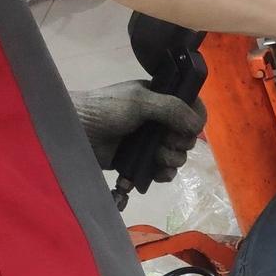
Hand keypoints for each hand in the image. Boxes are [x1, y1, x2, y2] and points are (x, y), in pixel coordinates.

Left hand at [71, 81, 206, 180]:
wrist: (77, 130)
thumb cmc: (106, 109)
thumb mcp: (140, 101)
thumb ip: (172, 109)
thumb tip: (198, 126)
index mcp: (161, 100)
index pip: (192, 108)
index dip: (196, 120)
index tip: (189, 127)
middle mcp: (159, 122)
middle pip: (188, 137)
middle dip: (181, 142)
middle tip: (164, 140)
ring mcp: (150, 143)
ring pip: (178, 156)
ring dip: (172, 159)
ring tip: (156, 157)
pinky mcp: (141, 162)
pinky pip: (163, 172)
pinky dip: (163, 174)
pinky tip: (156, 173)